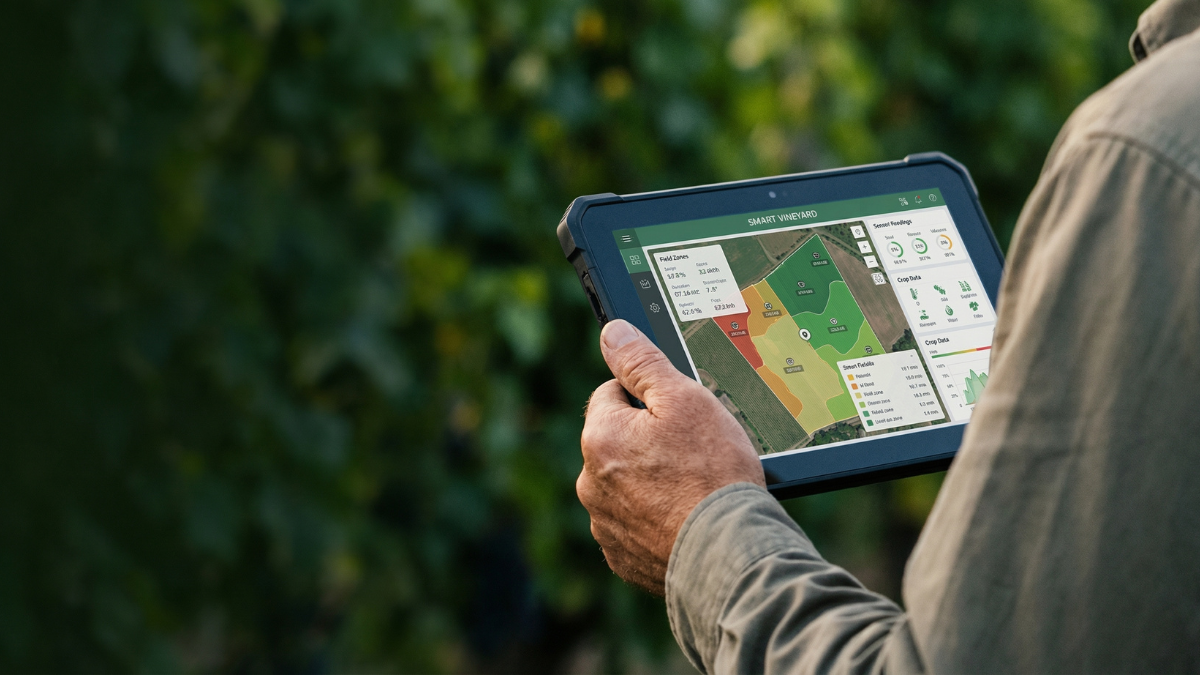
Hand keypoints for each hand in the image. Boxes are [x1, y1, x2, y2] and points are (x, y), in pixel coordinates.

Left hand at [577, 319, 765, 594]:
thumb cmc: (712, 473)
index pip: (613, 394)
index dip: (651, 398)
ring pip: (627, 486)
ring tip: (696, 490)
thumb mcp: (685, 400)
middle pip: (619, 442)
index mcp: (600, 436)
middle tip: (696, 454)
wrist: (730, 555)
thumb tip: (612, 332)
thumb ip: (642, 362)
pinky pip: (637, 526)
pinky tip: (689, 519)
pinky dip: (658, 520)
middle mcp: (589, 482)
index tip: (681, 415)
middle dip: (650, 442)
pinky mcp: (623, 557)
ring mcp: (604, 524)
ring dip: (653, 483)